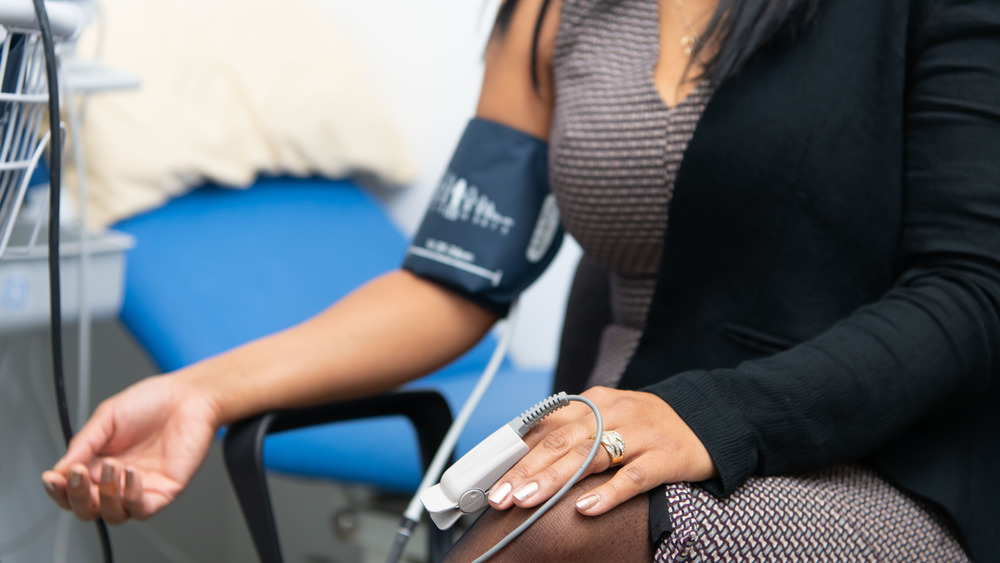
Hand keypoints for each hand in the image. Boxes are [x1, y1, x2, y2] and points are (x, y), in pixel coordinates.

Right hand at [40, 375, 221, 523]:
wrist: (188, 396)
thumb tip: (59, 470)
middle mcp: (117, 480)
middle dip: (76, 496)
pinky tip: (130, 473)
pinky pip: (141, 509)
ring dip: (104, 496)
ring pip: (112, 515)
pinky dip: (130, 496)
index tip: (52, 478)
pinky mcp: (164, 491)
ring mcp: (140, 488)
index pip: (71, 490)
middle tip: (77, 474)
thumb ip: (83, 444)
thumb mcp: (107, 418)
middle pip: (86, 509)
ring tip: (112, 466)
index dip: (58, 489)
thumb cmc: (152, 402)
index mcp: (98, 464)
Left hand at [486, 386, 716, 515]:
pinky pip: (633, 476)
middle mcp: (614, 412)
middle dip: (525, 470)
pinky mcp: (666, 456)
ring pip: (590, 456)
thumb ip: (573, 434)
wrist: (709, 420)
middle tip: (499, 496)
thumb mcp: (609, 419)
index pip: (547, 427)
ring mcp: (641, 433)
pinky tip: (585, 508)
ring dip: (554, 479)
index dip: (516, 453)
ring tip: (526, 499)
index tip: (491, 478)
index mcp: (595, 402)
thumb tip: (524, 460)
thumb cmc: (648, 427)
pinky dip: (608, 492)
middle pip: (562, 442)